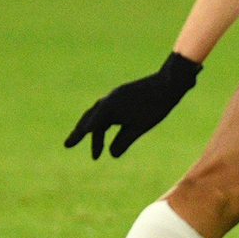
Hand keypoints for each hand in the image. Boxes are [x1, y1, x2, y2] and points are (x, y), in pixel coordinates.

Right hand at [65, 52, 201, 158]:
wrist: (170, 83)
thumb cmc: (155, 106)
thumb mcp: (139, 127)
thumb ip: (124, 140)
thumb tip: (112, 154)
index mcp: (108, 106)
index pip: (91, 125)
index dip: (82, 137)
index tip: (70, 145)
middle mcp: (108, 100)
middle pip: (89, 118)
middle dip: (79, 132)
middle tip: (68, 145)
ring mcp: (115, 97)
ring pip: (98, 114)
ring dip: (92, 128)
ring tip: (87, 141)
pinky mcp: (123, 96)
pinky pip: (108, 110)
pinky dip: (103, 121)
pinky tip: (105, 129)